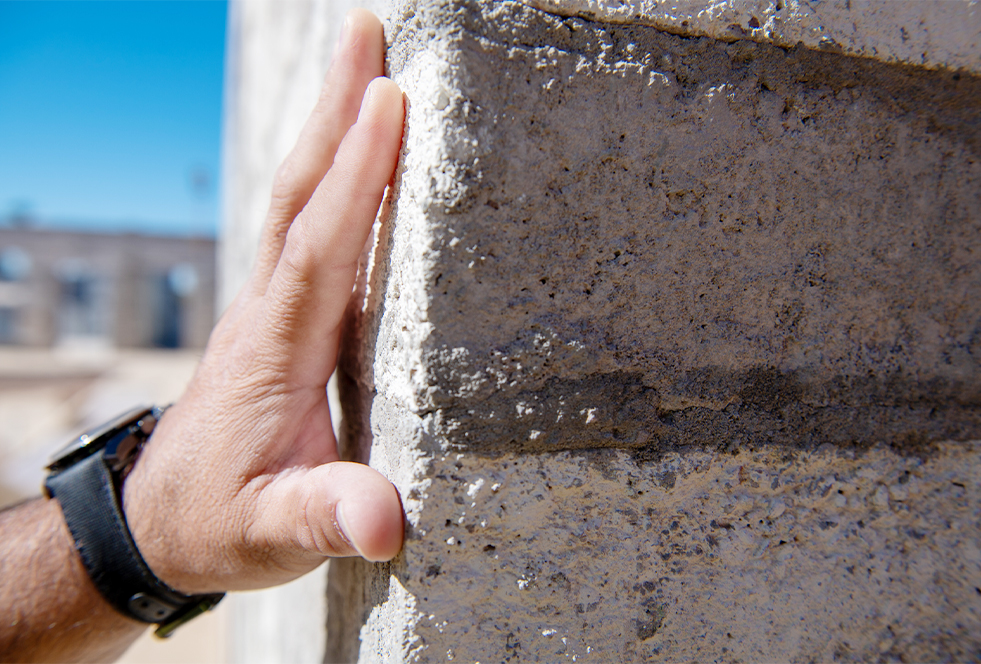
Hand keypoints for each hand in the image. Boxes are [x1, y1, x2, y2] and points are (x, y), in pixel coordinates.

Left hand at [122, 9, 405, 593]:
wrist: (162, 519)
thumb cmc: (222, 520)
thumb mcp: (272, 534)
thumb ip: (323, 519)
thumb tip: (384, 519)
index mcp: (276, 352)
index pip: (318, 249)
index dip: (356, 177)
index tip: (388, 102)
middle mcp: (268, 314)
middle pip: (300, 197)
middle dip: (333, 113)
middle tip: (364, 33)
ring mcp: (268, 308)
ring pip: (298, 201)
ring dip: (329, 128)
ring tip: (363, 62)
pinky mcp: (277, 315)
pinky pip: (304, 226)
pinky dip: (329, 175)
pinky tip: (351, 153)